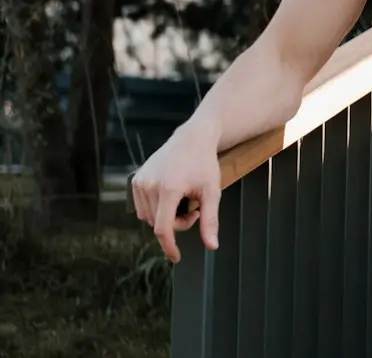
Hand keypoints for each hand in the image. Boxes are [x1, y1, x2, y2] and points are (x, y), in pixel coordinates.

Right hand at [130, 121, 221, 262]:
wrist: (192, 138)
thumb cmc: (204, 164)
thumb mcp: (212, 192)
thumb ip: (210, 220)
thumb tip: (212, 246)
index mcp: (168, 189)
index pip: (163, 228)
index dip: (169, 246)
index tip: (177, 257)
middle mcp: (149, 185)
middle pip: (158, 223)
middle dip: (178, 224)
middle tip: (195, 209)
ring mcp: (139, 182)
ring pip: (148, 218)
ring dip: (166, 217)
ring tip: (184, 200)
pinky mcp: (135, 180)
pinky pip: (142, 207)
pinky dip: (156, 209)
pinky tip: (171, 196)